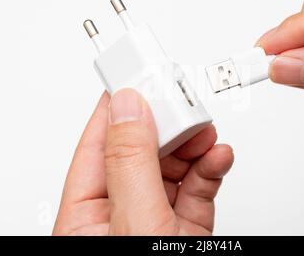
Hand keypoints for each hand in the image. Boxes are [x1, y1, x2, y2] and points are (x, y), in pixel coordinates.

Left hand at [53, 89, 233, 234]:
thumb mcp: (135, 223)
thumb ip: (131, 164)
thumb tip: (126, 107)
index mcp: (86, 218)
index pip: (97, 149)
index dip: (116, 110)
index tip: (135, 77)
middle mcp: (121, 216)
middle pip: (140, 153)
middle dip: (166, 126)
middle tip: (182, 106)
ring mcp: (155, 220)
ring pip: (173, 167)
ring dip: (194, 145)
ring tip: (206, 133)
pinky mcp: (186, 227)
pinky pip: (198, 188)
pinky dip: (211, 168)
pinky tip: (217, 156)